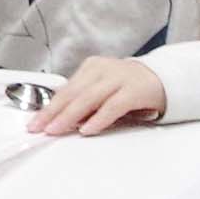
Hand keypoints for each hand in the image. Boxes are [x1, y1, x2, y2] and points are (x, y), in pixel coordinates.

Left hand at [28, 57, 165, 136]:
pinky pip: (113, 106)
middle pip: (72, 93)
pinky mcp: (135, 90)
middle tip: (39, 128)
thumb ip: (82, 101)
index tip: (34, 122)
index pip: (65, 90)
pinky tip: (87, 130)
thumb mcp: (102, 89)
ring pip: (89, 98)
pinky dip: (98, 119)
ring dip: (69, 116)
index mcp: (91, 68)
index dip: (48, 107)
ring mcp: (120, 78)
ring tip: (56, 130)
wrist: (165, 78)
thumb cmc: (128, 87)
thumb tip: (57, 120)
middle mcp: (103, 70)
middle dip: (52, 112)